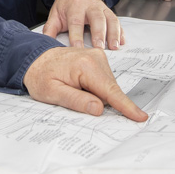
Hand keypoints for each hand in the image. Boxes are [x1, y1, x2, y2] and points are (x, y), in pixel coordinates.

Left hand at [23, 46, 147, 121]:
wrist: (34, 58)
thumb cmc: (40, 75)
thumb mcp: (52, 93)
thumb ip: (77, 101)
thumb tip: (99, 109)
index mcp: (85, 66)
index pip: (110, 91)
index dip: (126, 106)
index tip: (140, 116)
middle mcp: (95, 57)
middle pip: (110, 91)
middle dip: (99, 101)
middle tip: (73, 97)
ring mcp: (98, 56)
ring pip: (107, 87)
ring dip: (96, 95)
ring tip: (73, 89)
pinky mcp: (97, 59)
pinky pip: (103, 81)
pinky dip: (95, 89)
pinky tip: (79, 86)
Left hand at [41, 0, 123, 49]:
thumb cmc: (66, 5)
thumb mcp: (55, 14)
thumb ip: (50, 29)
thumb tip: (45, 44)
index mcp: (75, 6)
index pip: (75, 22)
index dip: (77, 37)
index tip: (78, 49)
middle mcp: (90, 6)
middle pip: (96, 19)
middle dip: (99, 34)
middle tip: (99, 48)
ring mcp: (102, 8)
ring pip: (110, 19)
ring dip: (113, 33)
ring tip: (114, 47)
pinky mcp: (109, 12)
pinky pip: (117, 21)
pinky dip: (120, 32)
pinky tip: (121, 42)